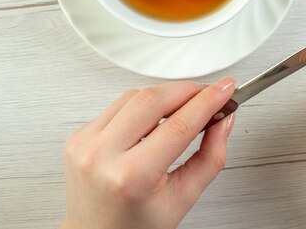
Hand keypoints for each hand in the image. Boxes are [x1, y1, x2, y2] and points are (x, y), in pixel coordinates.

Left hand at [61, 77, 235, 228]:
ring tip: (186, 106)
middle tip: (210, 93)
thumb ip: (211, 156)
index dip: (208, 101)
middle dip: (189, 90)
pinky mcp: (79, 135)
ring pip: (135, 95)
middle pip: (154, 99)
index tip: (225, 90)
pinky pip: (118, 104)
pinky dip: (143, 104)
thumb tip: (223, 120)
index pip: (180, 124)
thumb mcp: (184, 197)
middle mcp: (102, 156)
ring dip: (167, 94)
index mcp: (132, 177)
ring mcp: (86, 143)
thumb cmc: (136, 225)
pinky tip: (156, 116)